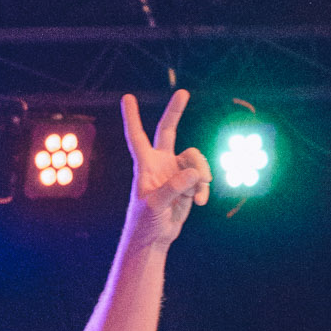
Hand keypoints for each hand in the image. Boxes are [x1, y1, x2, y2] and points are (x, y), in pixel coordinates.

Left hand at [119, 88, 210, 243]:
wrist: (155, 238)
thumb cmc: (145, 222)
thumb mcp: (155, 205)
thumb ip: (174, 188)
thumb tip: (195, 173)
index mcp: (145, 165)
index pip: (136, 137)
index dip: (132, 118)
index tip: (127, 98)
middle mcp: (160, 163)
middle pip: (168, 131)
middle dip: (175, 112)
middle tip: (183, 92)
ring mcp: (175, 172)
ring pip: (195, 158)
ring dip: (201, 174)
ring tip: (197, 194)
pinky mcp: (188, 184)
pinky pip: (202, 177)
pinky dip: (203, 189)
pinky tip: (198, 202)